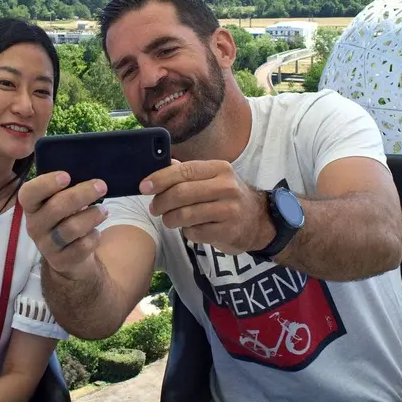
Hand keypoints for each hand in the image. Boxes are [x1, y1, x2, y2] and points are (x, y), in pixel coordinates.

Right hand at [18, 172, 108, 277]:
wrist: (69, 256)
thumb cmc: (66, 219)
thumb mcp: (60, 202)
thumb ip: (66, 190)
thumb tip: (89, 176)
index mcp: (32, 207)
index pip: (29, 193)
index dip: (46, 184)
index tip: (67, 176)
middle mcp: (35, 226)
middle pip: (56, 208)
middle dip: (81, 194)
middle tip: (101, 186)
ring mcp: (46, 246)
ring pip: (72, 228)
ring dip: (92, 216)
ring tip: (104, 210)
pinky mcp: (61, 261)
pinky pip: (82, 246)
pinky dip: (93, 236)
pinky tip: (96, 232)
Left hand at [141, 160, 273, 254]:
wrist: (258, 221)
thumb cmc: (228, 197)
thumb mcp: (213, 178)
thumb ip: (187, 172)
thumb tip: (158, 167)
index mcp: (220, 169)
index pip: (183, 171)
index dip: (160, 179)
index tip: (144, 187)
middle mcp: (227, 187)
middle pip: (181, 193)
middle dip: (161, 202)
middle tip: (154, 208)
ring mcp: (229, 210)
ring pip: (185, 215)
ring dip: (170, 219)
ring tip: (169, 220)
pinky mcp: (228, 232)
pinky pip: (195, 233)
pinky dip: (186, 232)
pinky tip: (190, 229)